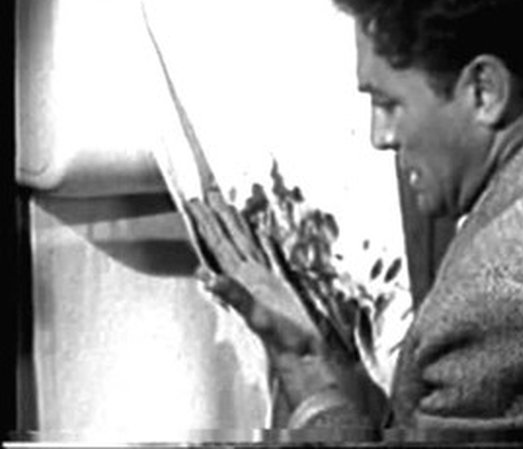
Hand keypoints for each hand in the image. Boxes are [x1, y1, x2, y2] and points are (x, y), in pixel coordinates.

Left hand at [185, 190, 321, 356]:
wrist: (300, 356)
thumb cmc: (280, 338)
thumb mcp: (254, 315)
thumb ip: (232, 295)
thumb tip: (205, 276)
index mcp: (241, 277)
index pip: (219, 243)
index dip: (208, 222)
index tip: (195, 202)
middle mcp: (247, 275)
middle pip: (228, 239)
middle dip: (217, 216)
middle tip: (207, 193)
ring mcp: (261, 279)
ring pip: (245, 244)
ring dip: (236, 225)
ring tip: (228, 206)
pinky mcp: (278, 285)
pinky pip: (267, 255)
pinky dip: (262, 242)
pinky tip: (261, 235)